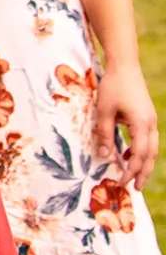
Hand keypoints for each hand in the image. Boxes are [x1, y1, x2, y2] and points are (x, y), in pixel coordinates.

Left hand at [95, 62, 157, 187]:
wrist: (124, 66)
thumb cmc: (113, 86)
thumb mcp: (103, 110)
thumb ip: (104, 133)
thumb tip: (104, 156)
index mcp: (142, 124)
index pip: (139, 155)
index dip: (131, 171)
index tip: (121, 182)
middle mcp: (151, 124)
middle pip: (150, 155)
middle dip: (143, 173)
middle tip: (135, 188)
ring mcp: (151, 120)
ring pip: (151, 148)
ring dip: (143, 163)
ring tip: (134, 177)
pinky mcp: (146, 117)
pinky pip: (147, 139)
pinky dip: (140, 150)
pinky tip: (127, 155)